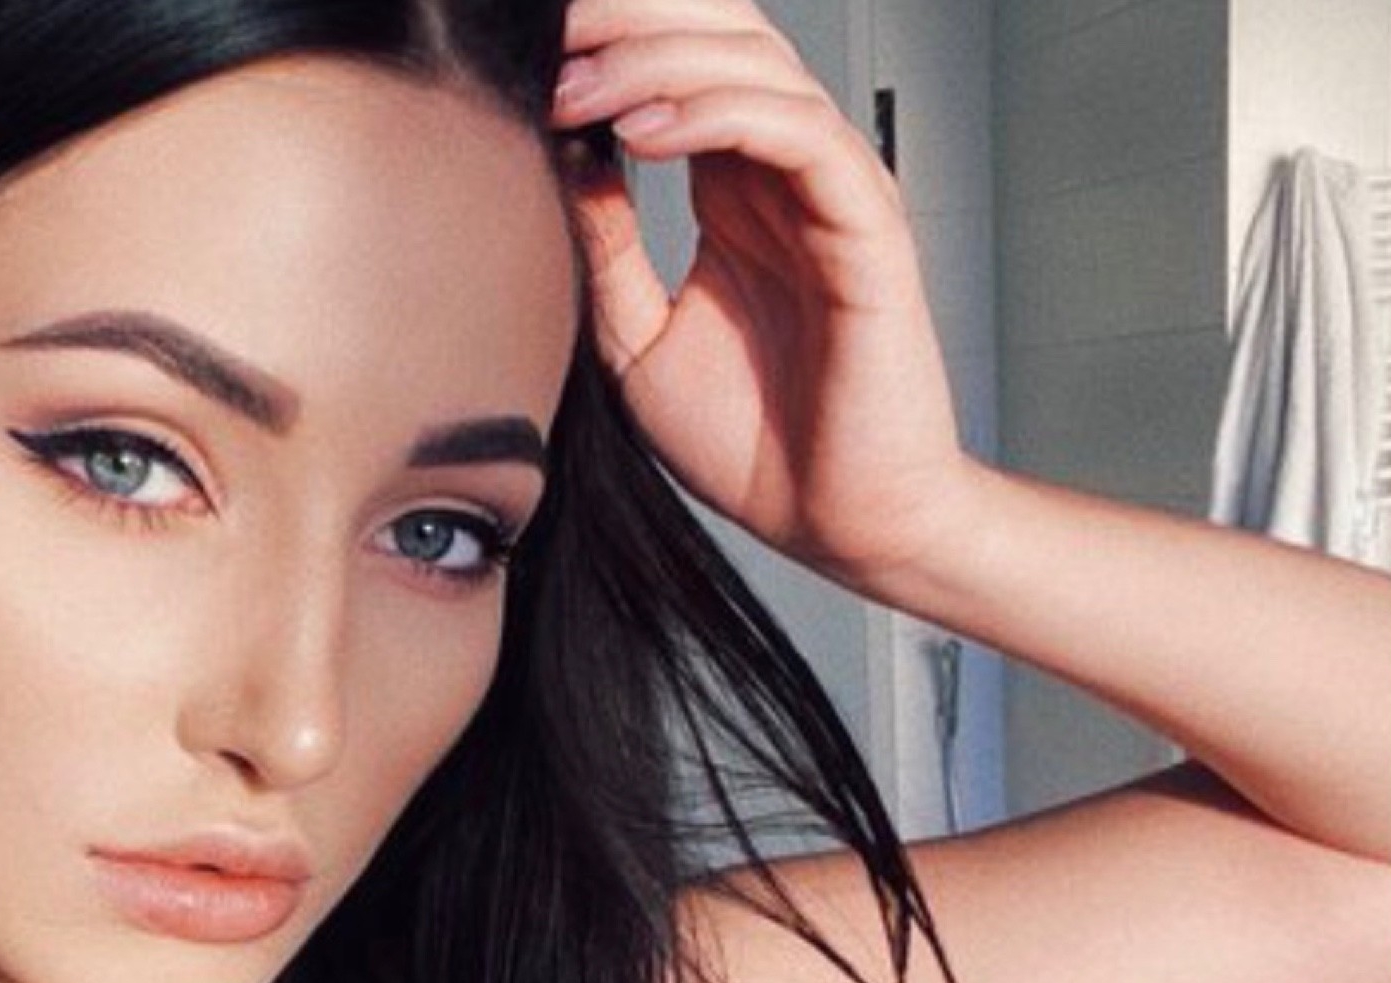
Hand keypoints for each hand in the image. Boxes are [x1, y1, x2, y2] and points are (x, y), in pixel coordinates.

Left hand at [552, 0, 977, 596]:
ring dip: (655, 60)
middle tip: (548, 36)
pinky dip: (715, 114)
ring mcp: (830, 192)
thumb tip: (554, 161)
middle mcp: (785, 177)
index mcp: (738, 194)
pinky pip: (795, 132)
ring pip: (753, 66)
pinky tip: (641, 130)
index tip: (525, 62)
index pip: (679, 70)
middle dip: (628, 22)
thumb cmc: (755, 447)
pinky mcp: (865, 225)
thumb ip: (604, 251)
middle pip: (718, 37)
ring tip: (575, 84)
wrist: (838, 524)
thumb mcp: (636, 343)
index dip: (607, 46)